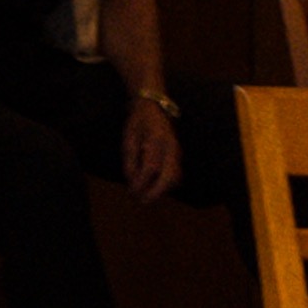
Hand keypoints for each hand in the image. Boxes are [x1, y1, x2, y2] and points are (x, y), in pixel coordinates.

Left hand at [117, 88, 181, 205]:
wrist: (153, 107)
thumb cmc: (137, 123)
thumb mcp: (128, 140)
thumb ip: (130, 161)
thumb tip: (132, 183)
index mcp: (156, 140)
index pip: (151, 167)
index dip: (141, 182)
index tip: (132, 192)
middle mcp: (171, 147)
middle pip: (170, 176)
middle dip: (156, 192)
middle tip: (142, 201)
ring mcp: (177, 151)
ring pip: (176, 178)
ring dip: (162, 190)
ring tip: (147, 195)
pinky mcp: (178, 155)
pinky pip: (176, 174)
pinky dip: (166, 185)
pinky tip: (154, 187)